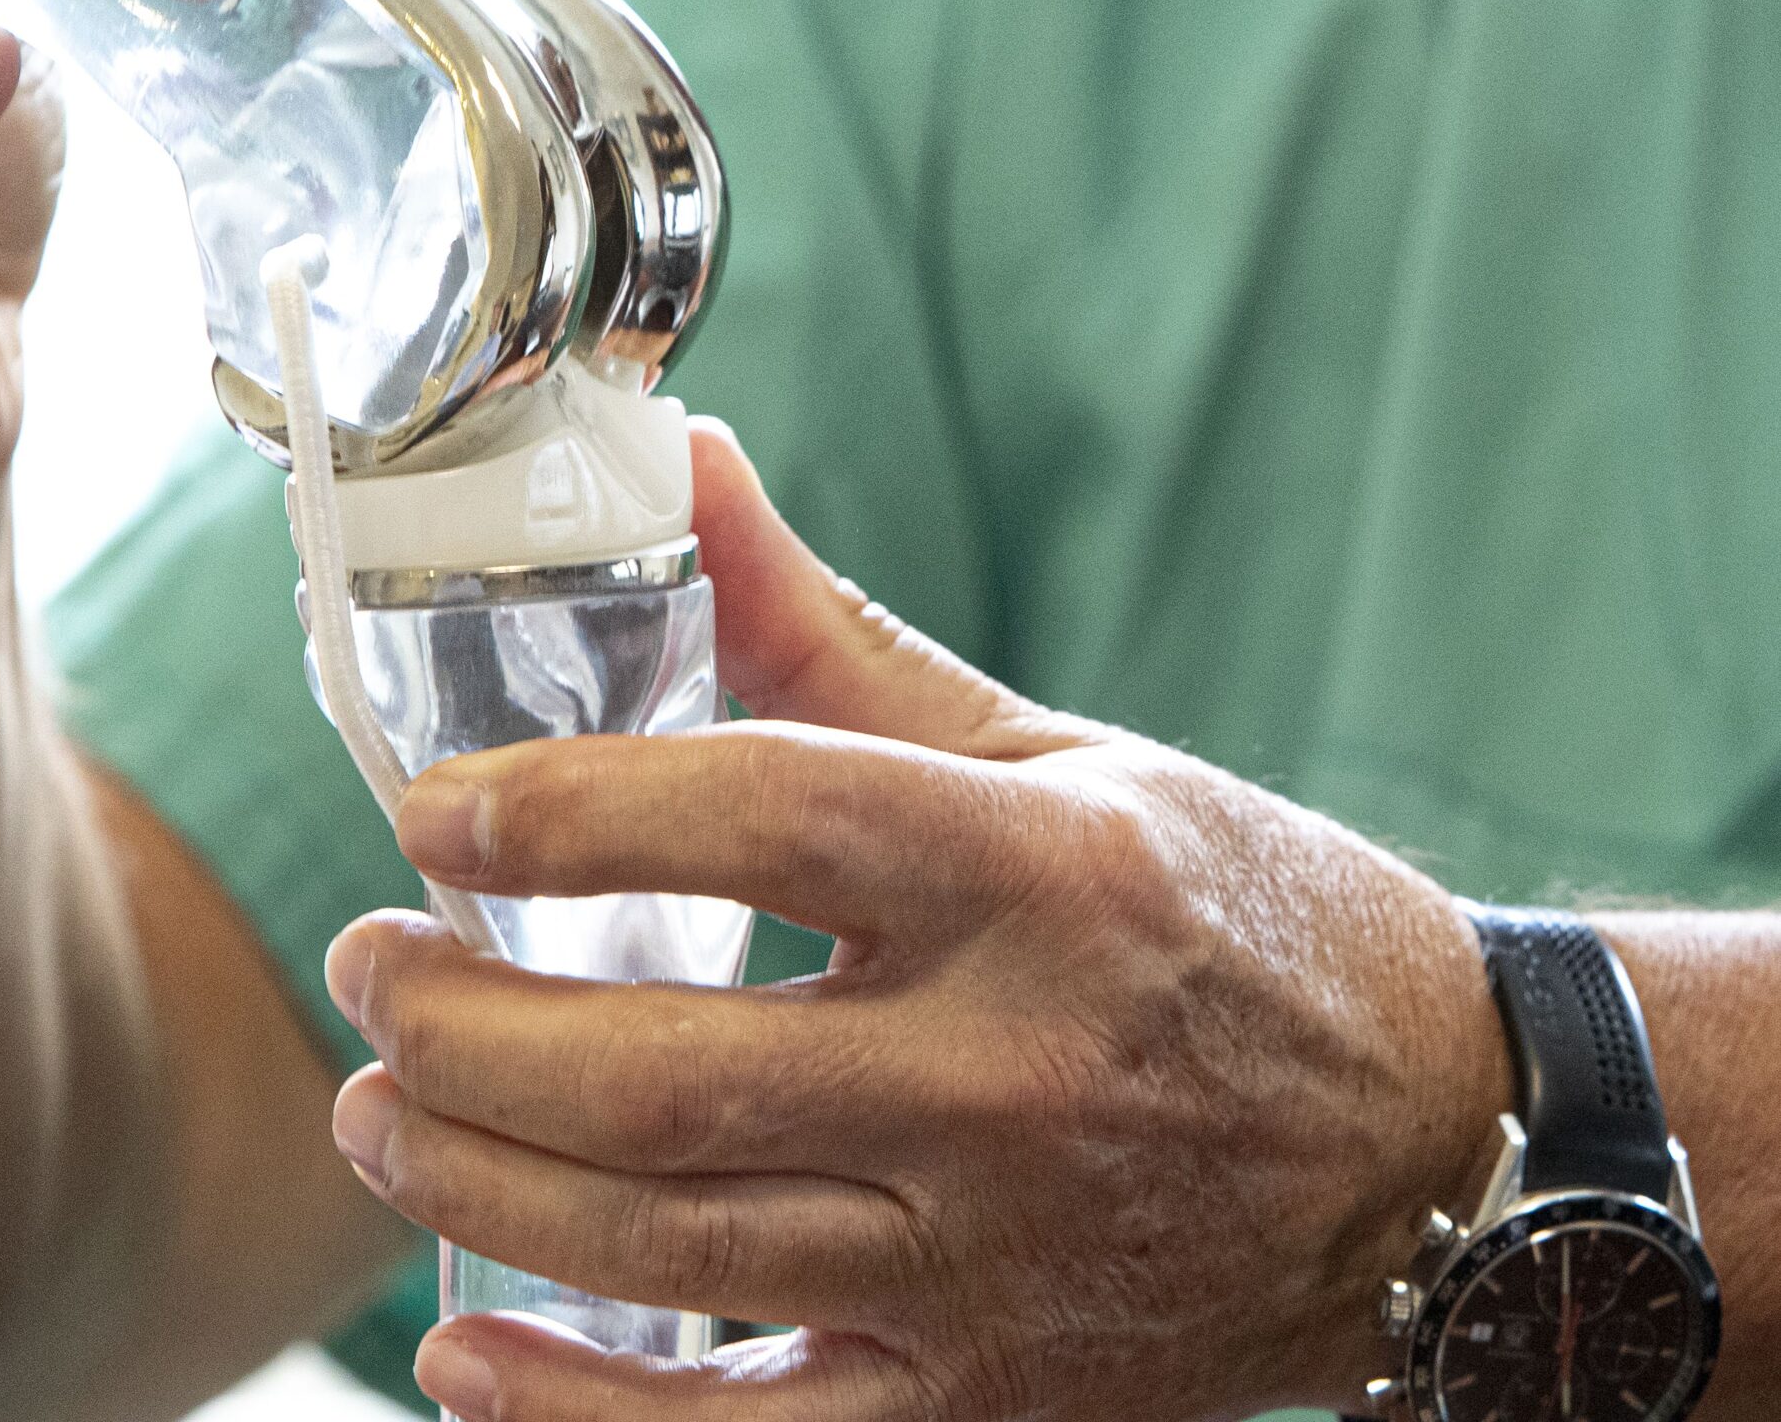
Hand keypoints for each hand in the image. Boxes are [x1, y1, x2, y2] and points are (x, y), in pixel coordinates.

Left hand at [323, 422, 1510, 1421]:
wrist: (1426, 1147)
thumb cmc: (1214, 910)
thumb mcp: (1042, 751)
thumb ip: (829, 635)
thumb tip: (683, 470)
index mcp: (1037, 877)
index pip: (764, 818)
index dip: (567, 811)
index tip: (434, 812)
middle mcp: (1016, 1079)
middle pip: (668, 1073)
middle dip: (463, 1029)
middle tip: (370, 966)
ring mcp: (999, 1266)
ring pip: (671, 1252)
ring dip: (474, 1188)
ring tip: (377, 1112)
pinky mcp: (988, 1404)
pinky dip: (583, 1418)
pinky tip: (466, 1354)